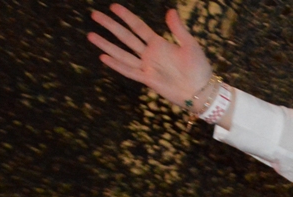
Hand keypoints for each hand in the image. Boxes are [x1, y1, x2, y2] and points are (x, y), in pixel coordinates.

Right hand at [88, 6, 213, 112]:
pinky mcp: (148, 80)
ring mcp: (147, 66)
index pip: (138, 27)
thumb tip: (170, 10)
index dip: (126, 17)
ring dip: (107, 45)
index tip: (113, 7)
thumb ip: (178, 29)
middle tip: (95, 15)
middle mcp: (150, 54)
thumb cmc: (199, 68)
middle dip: (110, 26)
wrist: (201, 91)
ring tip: (91, 35)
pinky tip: (103, 57)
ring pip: (122, 53)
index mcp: (159, 43)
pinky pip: (129, 71)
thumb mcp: (190, 45)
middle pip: (126, 37)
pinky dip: (117, 65)